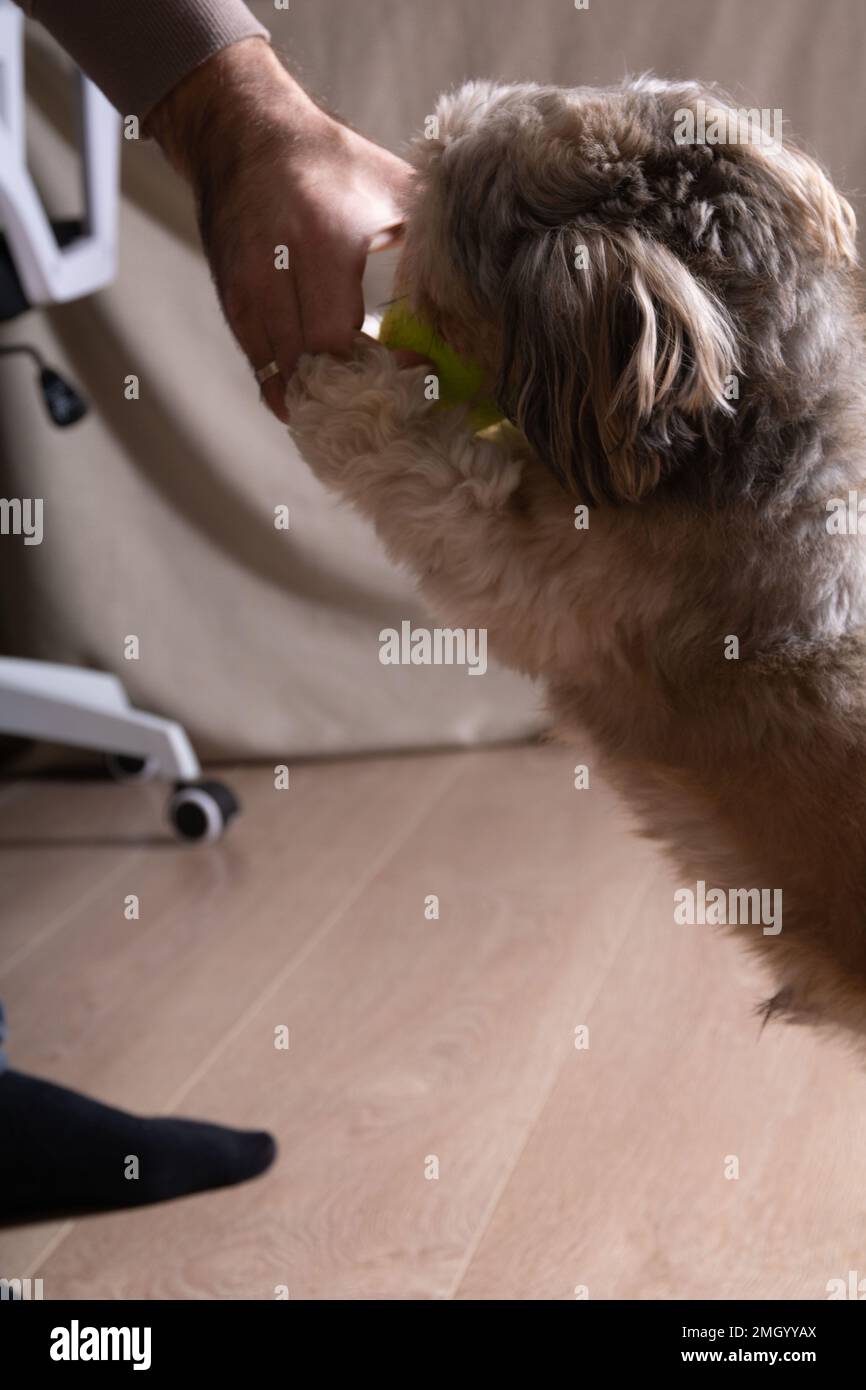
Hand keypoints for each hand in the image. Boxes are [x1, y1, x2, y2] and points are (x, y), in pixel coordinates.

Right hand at [146, 38, 413, 421]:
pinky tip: (316, 402)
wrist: (244, 133)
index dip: (374, 368)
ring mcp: (246, 291)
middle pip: (307, 365)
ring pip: (278, 373)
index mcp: (322, 243)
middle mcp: (273, 272)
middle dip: (349, 393)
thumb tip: (471, 294)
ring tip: (358, 410)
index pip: (338, 338)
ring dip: (318, 398)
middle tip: (392, 404)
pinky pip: (258, 364)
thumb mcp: (390, 188)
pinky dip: (287, 388)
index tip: (416, 371)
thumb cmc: (331, 162)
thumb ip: (427, 240)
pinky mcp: (231, 302)